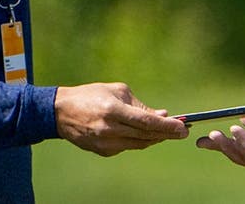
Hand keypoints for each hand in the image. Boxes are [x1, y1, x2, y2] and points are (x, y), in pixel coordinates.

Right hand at [54, 82, 187, 155]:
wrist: (61, 112)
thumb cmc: (91, 96)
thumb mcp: (117, 92)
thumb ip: (140, 105)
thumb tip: (162, 115)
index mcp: (113, 110)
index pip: (146, 122)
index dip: (167, 126)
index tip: (182, 127)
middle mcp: (109, 129)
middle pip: (146, 136)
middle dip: (166, 134)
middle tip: (182, 132)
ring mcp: (105, 143)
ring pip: (139, 144)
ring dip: (155, 139)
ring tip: (167, 132)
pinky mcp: (102, 152)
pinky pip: (127, 147)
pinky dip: (138, 141)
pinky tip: (144, 134)